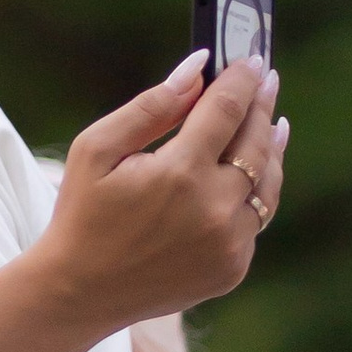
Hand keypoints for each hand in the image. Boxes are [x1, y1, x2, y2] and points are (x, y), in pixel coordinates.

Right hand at [39, 53, 286, 336]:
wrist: (80, 292)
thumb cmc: (83, 212)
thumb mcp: (96, 149)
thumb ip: (150, 106)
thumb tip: (197, 69)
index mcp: (179, 173)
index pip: (227, 110)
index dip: (242, 80)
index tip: (251, 60)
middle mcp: (214, 209)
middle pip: (256, 143)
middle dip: (262, 106)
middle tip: (265, 81)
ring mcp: (229, 244)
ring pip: (267, 183)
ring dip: (270, 149)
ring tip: (272, 124)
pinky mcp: (233, 269)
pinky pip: (255, 219)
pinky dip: (254, 192)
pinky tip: (250, 174)